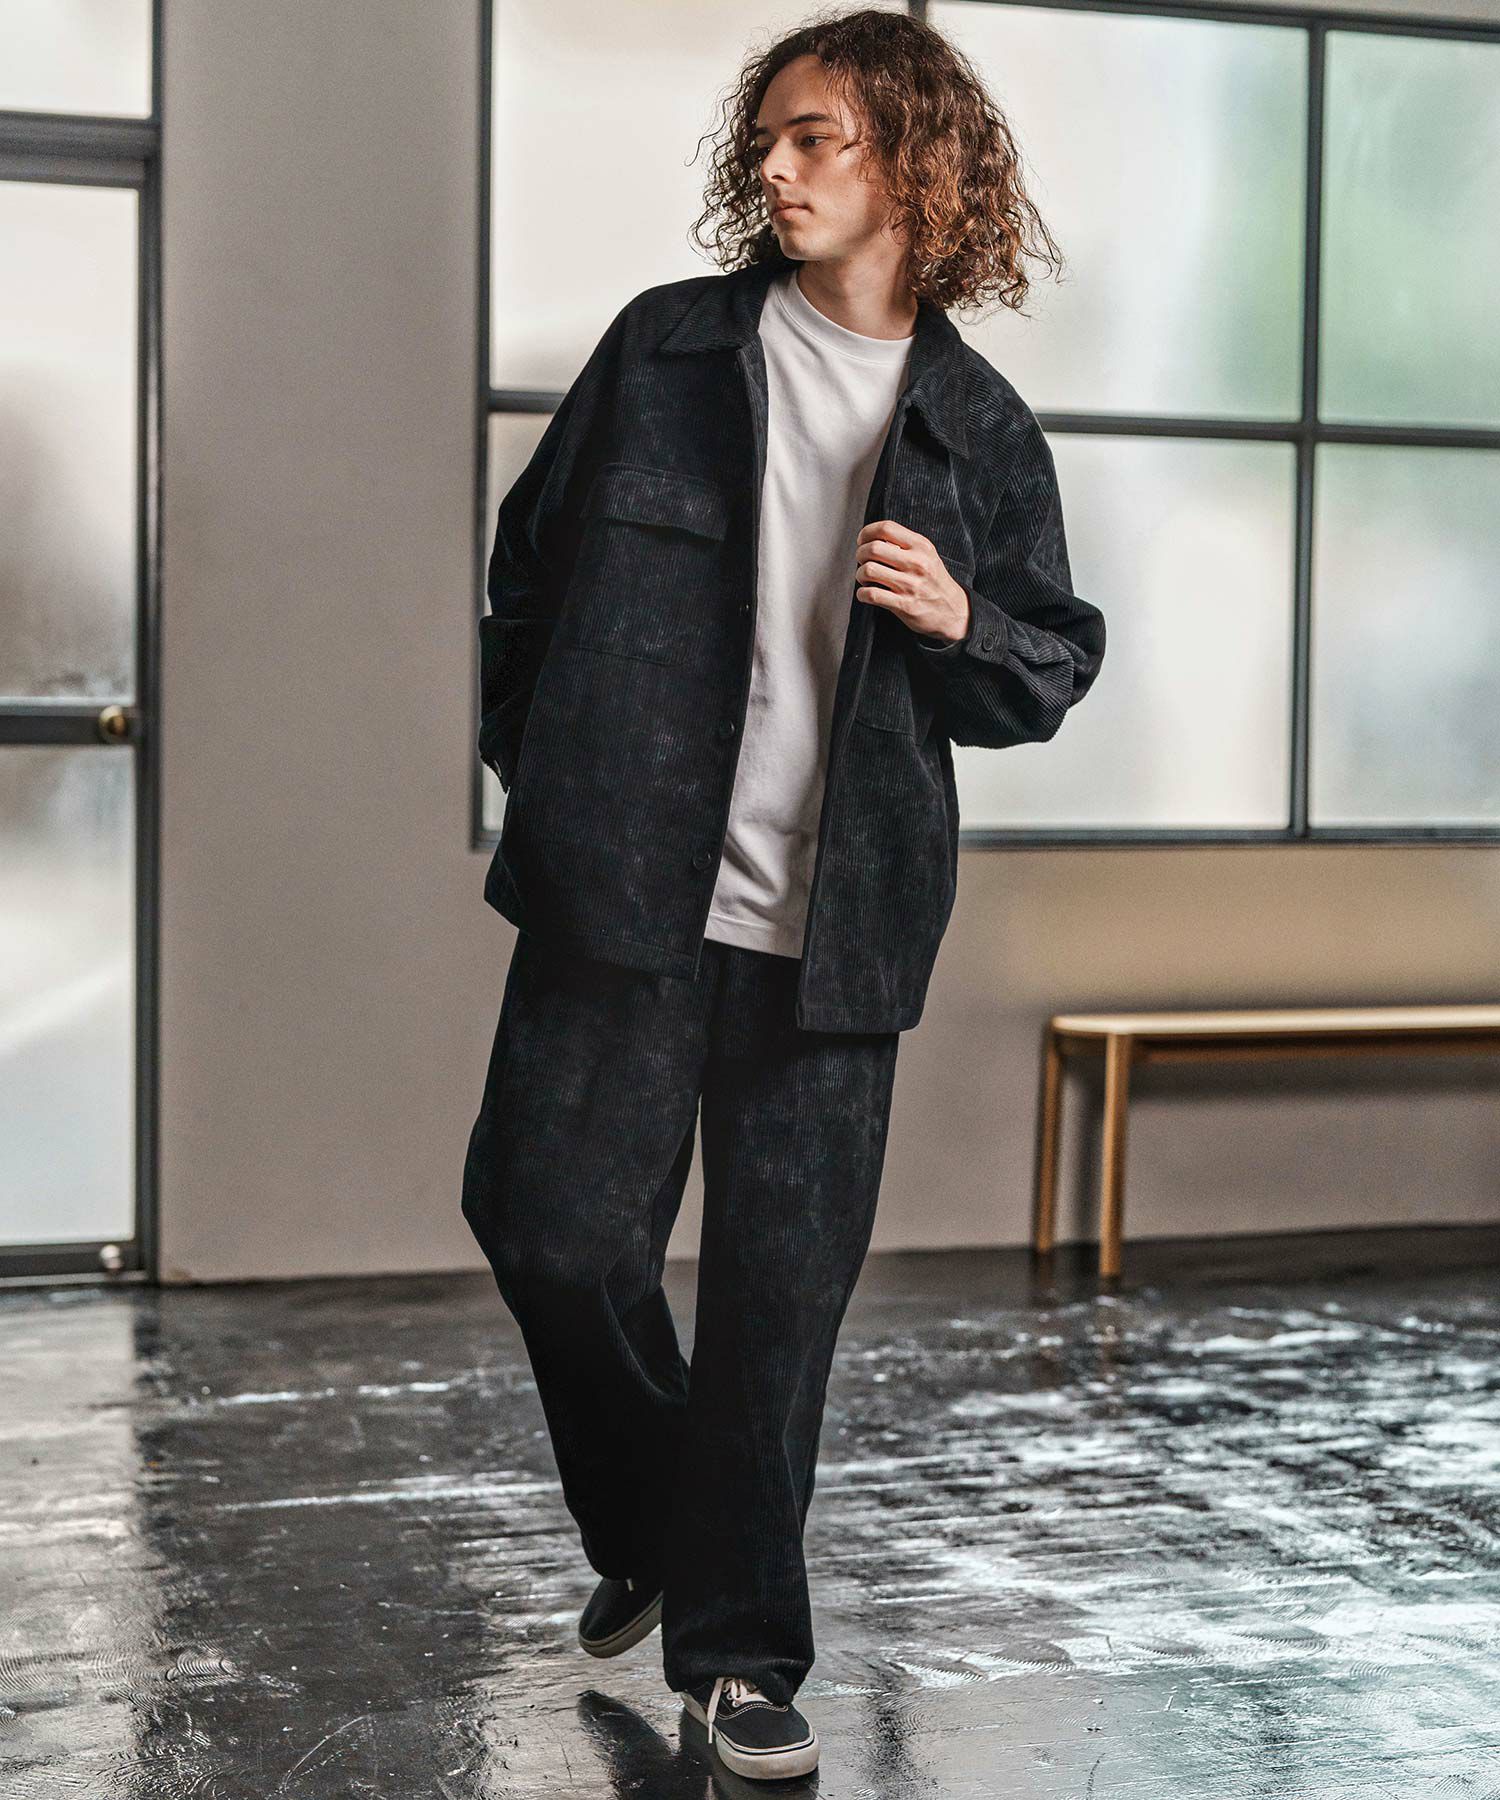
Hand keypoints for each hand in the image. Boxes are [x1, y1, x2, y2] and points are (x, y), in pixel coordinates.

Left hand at [854, 519, 970, 643]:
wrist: (953, 610)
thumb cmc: (933, 580)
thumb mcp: (926, 555)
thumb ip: (903, 544)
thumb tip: (872, 538)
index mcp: (921, 546)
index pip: (886, 528)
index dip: (867, 533)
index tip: (863, 541)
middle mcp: (916, 563)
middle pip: (872, 548)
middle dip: (860, 554)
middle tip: (862, 561)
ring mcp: (910, 585)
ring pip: (868, 570)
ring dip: (860, 575)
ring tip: (866, 579)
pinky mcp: (904, 605)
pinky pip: (871, 594)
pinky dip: (862, 594)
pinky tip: (867, 594)